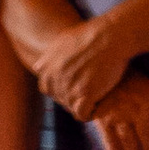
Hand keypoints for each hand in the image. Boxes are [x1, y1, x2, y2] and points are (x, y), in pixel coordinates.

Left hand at [34, 4, 138, 120]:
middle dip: (73, 98)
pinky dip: (91, 113)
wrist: (111, 35)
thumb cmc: (91, 35)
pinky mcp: (86, 94)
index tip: (76, 87)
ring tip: (96, 98)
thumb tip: (37, 67)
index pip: (48, 90)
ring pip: (72, 108)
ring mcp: (69, 87)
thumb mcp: (61, 41)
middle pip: (61, 100)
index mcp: (47, 68)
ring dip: (83, 106)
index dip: (61, 90)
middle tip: (89, 92)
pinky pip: (83, 114)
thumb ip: (48, 57)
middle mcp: (55, 79)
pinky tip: (98, 106)